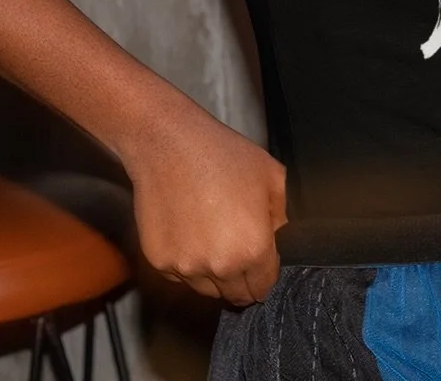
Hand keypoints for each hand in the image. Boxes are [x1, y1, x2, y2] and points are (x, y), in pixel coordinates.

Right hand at [122, 108, 286, 304]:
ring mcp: (186, 267)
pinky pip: (180, 276)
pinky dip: (187, 264)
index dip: (266, 276)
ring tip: (213, 237)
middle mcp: (219, 267)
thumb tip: (277, 239)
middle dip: (243, 279)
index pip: (264, 288)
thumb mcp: (273, 179)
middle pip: (236, 295)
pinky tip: (190, 233)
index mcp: (253, 250)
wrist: (170, 146)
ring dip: (214, 275)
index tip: (262, 263)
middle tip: (238, 251)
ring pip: (207, 289)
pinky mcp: (159, 262)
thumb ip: (281, 218)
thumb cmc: (223, 157)